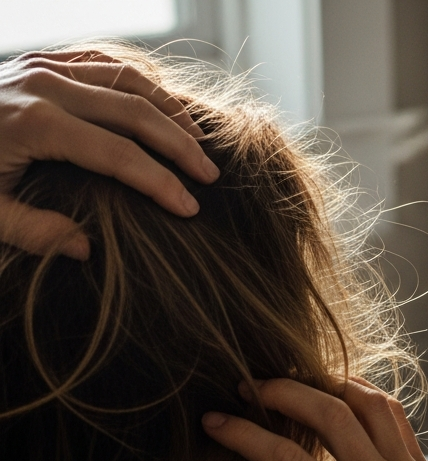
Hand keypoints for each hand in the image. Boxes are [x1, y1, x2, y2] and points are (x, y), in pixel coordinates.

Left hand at [0, 50, 219, 259]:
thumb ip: (34, 232)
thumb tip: (85, 249)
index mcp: (35, 123)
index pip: (118, 154)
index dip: (159, 183)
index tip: (190, 209)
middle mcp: (44, 85)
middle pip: (133, 110)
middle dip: (179, 144)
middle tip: (210, 175)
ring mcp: (43, 66)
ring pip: (126, 78)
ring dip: (168, 109)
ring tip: (198, 140)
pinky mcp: (42, 61)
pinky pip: (103, 62)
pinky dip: (140, 82)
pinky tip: (161, 106)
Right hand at [202, 378, 427, 460]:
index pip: (286, 459)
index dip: (244, 434)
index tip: (214, 421)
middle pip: (329, 414)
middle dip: (283, 391)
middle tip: (251, 388)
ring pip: (368, 402)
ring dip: (327, 383)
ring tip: (295, 383)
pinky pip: (394, 415)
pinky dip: (363, 396)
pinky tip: (337, 395)